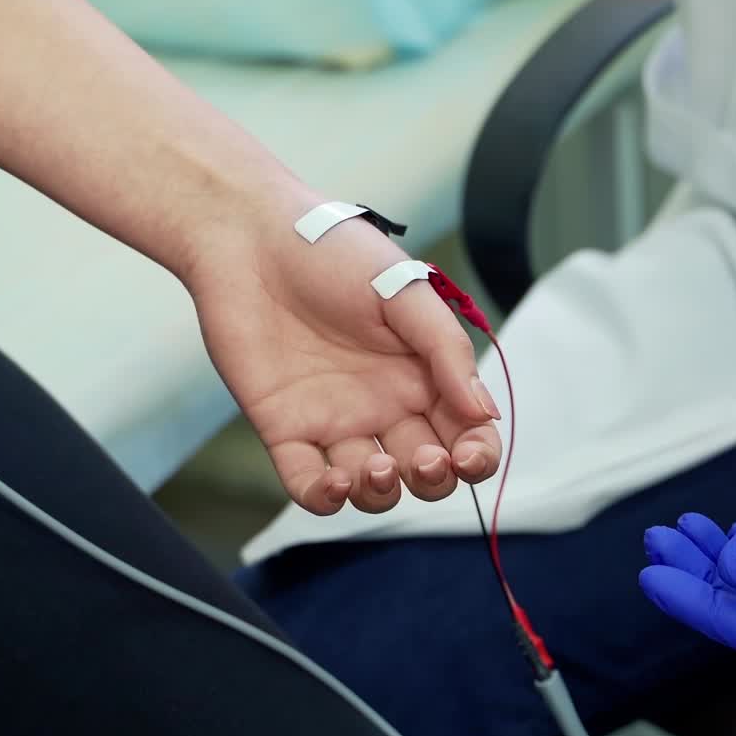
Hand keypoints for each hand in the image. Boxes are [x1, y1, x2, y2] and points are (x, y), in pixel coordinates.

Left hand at [187, 189, 502, 515]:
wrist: (250, 236)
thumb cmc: (333, 252)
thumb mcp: (404, 291)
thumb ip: (446, 350)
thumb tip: (484, 412)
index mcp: (421, 372)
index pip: (465, 432)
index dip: (477, 455)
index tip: (469, 454)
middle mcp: (384, 403)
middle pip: (425, 471)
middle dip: (435, 480)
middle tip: (426, 459)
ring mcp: (335, 420)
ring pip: (372, 488)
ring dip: (382, 495)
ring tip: (375, 467)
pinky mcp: (285, 428)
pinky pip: (307, 484)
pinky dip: (325, 498)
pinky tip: (335, 482)